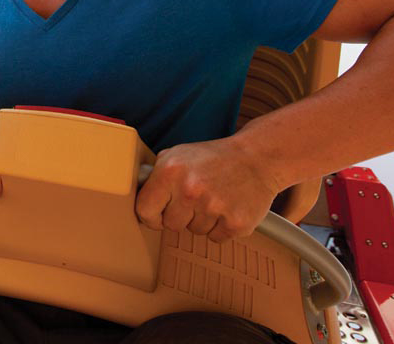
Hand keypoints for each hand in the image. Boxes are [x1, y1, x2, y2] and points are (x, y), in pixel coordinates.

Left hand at [133, 137, 281, 241]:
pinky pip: (215, 238)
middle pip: (170, 225)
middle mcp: (189, 190)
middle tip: (194, 199)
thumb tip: (136, 196)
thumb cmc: (213, 158)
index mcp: (170, 171)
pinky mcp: (235, 223)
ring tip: (214, 198)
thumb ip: (155, 176)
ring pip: (194, 232)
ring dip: (202, 220)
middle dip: (180, 215)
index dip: (150, 215)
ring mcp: (214, 208)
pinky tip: (227, 207)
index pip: (144, 210)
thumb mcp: (177, 155)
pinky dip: (220, 227)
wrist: (257, 158)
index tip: (156, 215)